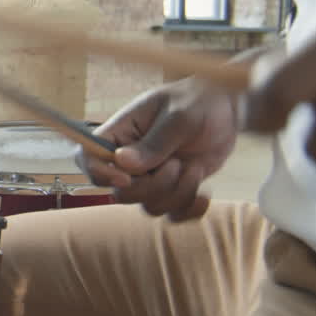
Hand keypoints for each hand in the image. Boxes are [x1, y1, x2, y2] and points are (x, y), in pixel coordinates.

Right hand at [79, 76, 239, 220]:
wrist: (227, 110)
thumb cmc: (197, 101)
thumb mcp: (179, 116)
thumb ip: (154, 142)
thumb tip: (122, 162)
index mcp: (121, 133)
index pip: (88, 157)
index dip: (98, 173)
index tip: (126, 177)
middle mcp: (130, 159)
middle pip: (121, 193)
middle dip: (153, 187)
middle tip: (177, 164)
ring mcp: (150, 177)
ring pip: (148, 206)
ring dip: (176, 194)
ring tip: (194, 168)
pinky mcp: (172, 190)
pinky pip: (171, 215)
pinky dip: (189, 210)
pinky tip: (204, 192)